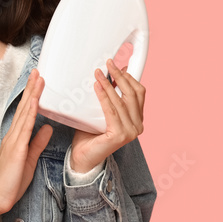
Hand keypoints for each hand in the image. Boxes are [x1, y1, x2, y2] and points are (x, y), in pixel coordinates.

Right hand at [0, 69, 53, 217]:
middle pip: (24, 107)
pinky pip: (25, 127)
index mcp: (17, 137)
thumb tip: (48, 128)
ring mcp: (14, 140)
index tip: (39, 82)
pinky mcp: (16, 148)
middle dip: (32, 88)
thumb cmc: (12, 180)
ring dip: (32, 95)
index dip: (33, 96)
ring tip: (39, 79)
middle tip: (38, 71)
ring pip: (25, 113)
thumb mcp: (30, 158)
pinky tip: (34, 102)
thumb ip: (38, 142)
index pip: (27, 113)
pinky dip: (30, 113)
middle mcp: (13, 135)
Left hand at [69, 59, 145, 173]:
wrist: (83, 157)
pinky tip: (97, 86)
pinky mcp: (120, 135)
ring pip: (121, 100)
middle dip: (120, 75)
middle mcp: (138, 125)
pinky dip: (104, 96)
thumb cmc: (90, 134)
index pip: (139, 92)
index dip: (130, 77)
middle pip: (133, 93)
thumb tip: (109, 75)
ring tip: (98, 73)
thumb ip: (108, 97)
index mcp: (137, 119)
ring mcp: (131, 131)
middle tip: (108, 64)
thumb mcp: (101, 111)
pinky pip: (111, 110)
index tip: (119, 65)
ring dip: (109, 84)